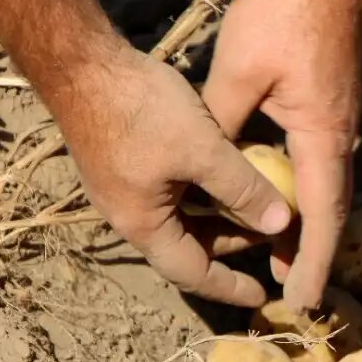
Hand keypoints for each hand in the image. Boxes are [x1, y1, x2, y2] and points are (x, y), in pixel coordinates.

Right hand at [54, 49, 292, 306]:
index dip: (231, 287)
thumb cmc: (141, 109)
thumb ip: (244, 189)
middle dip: (231, 247)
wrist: (80, 62)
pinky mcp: (125, 163)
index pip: (194, 274)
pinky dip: (203, 194)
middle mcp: (130, 216)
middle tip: (272, 238)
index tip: (262, 298)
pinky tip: (229, 174)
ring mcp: (124, 189)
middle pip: (188, 247)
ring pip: (181, 218)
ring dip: (219, 217)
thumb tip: (281, 223)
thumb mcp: (204, 151)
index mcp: (144, 226)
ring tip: (260, 208)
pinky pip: (171, 194)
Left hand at [201, 0, 361, 308]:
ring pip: (324, 191)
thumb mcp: (239, 71)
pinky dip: (301, 197)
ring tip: (283, 262)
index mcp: (322, 136)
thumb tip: (211, 171)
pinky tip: (278, 204)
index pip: (322, 216)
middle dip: (312, 255)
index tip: (305, 299)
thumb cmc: (286, 15)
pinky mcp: (329, 111)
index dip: (313, 261)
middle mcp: (339, 139)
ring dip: (306, 228)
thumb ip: (225, 126)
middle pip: (329, 212)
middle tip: (294, 295)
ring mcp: (338, 125)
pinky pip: (318, 168)